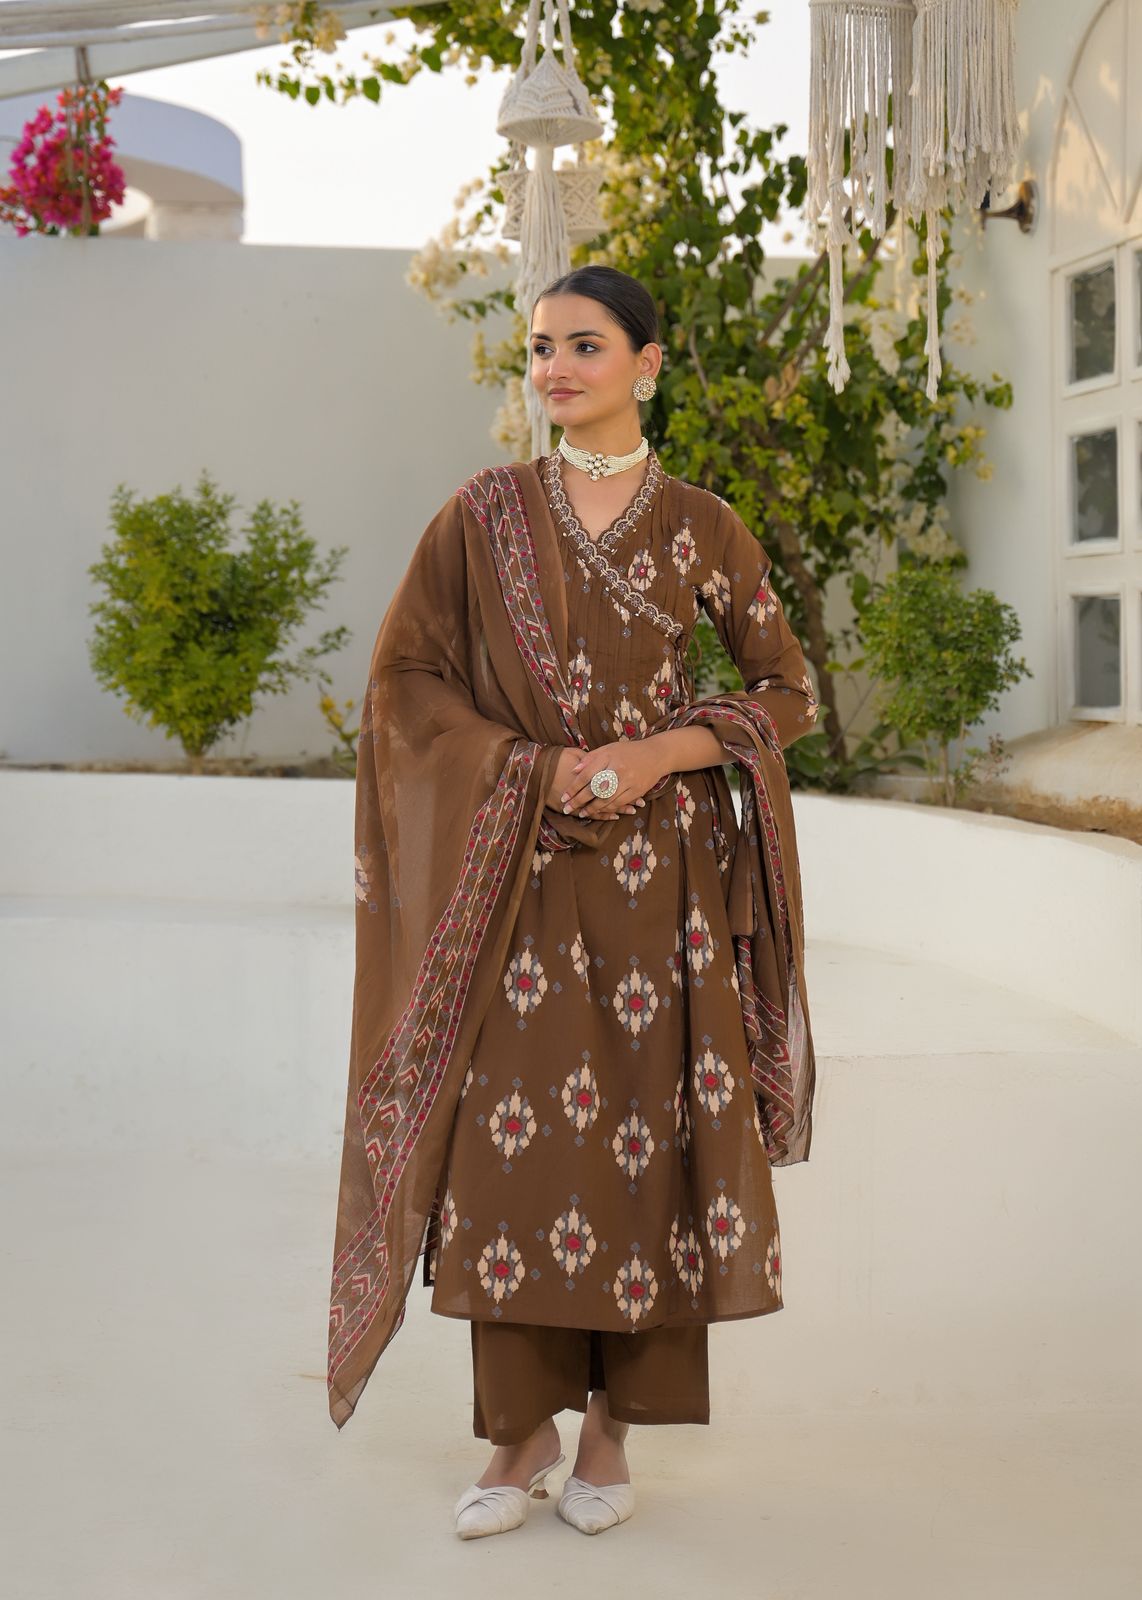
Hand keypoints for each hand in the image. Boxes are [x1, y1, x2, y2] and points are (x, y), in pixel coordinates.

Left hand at [550, 740, 664, 820]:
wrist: (656, 755)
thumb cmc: (628, 751)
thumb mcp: (609, 748)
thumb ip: (591, 758)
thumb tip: (574, 770)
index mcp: (608, 756)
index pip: (586, 774)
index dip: (573, 787)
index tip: (564, 797)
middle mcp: (618, 769)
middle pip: (594, 789)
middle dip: (578, 801)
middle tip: (567, 809)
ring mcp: (628, 780)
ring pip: (606, 799)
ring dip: (592, 808)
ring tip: (581, 814)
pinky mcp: (637, 790)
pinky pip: (618, 803)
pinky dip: (607, 809)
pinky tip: (598, 812)